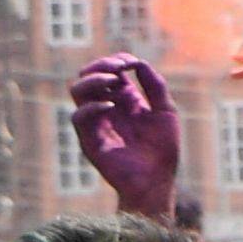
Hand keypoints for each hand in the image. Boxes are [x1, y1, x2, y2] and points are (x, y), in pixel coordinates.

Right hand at [70, 55, 180, 217]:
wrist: (156, 180)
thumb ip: (155, 86)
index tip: (130, 62)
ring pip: (77, 90)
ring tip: (113, 81)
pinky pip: (78, 116)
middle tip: (118, 68)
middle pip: (89, 75)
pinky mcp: (89, 139)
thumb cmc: (162, 149)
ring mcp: (96, 122)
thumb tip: (139, 62)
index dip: (117, 61)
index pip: (110, 70)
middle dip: (101, 65)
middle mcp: (107, 107)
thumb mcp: (165, 112)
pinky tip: (112, 107)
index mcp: (125, 99)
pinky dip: (93, 106)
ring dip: (92, 79)